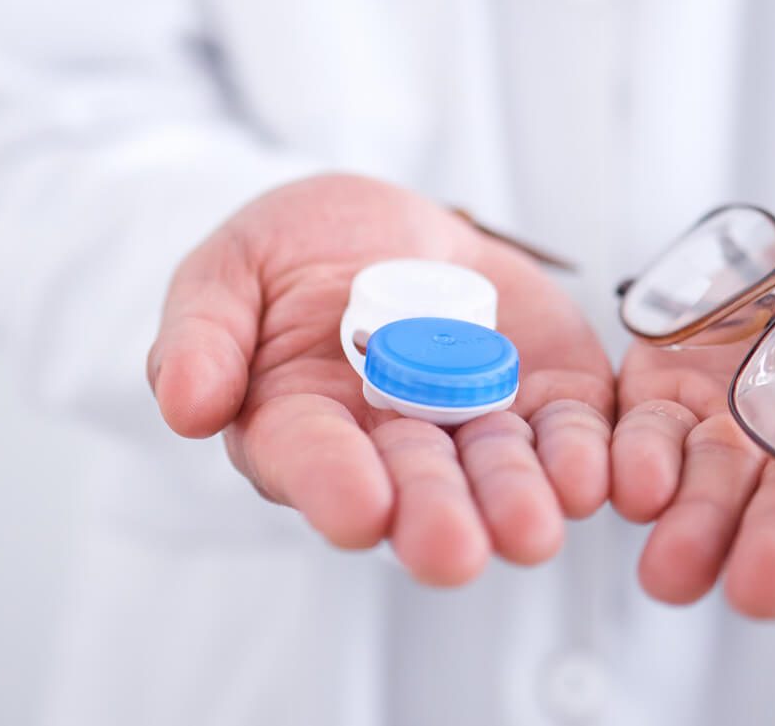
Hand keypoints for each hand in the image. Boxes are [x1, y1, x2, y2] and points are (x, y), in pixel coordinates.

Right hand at [148, 174, 616, 584]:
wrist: (384, 224)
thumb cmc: (288, 254)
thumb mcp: (227, 271)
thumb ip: (202, 334)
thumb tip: (182, 405)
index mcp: (299, 426)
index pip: (313, 462)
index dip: (334, 485)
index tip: (358, 510)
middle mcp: (387, 445)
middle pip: (413, 486)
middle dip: (435, 517)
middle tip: (452, 550)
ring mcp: (472, 424)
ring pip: (497, 472)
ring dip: (514, 503)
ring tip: (531, 532)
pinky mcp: (545, 395)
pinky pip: (569, 433)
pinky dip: (581, 456)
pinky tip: (592, 477)